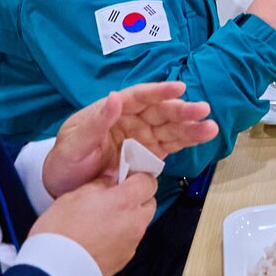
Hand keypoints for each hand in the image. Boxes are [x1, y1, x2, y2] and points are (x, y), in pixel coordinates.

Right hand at [30, 173, 156, 275]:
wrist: (56, 273)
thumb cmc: (61, 233)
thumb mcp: (74, 196)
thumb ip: (99, 184)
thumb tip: (110, 181)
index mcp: (125, 201)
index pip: (148, 181)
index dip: (137, 177)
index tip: (125, 178)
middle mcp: (134, 222)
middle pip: (149, 202)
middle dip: (136, 198)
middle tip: (114, 198)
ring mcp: (132, 243)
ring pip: (140, 222)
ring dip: (129, 217)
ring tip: (103, 219)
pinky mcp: (125, 259)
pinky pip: (130, 240)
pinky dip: (121, 235)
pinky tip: (100, 237)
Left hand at [43, 82, 218, 198]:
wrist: (65, 187)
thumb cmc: (65, 160)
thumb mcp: (74, 142)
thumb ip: (96, 122)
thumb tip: (116, 97)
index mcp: (113, 110)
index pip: (139, 97)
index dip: (159, 91)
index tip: (179, 87)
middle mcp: (132, 120)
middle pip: (161, 112)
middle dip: (182, 111)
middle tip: (203, 110)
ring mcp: (142, 138)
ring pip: (171, 129)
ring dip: (191, 127)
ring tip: (211, 127)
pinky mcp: (149, 155)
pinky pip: (171, 146)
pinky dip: (188, 142)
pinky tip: (204, 137)